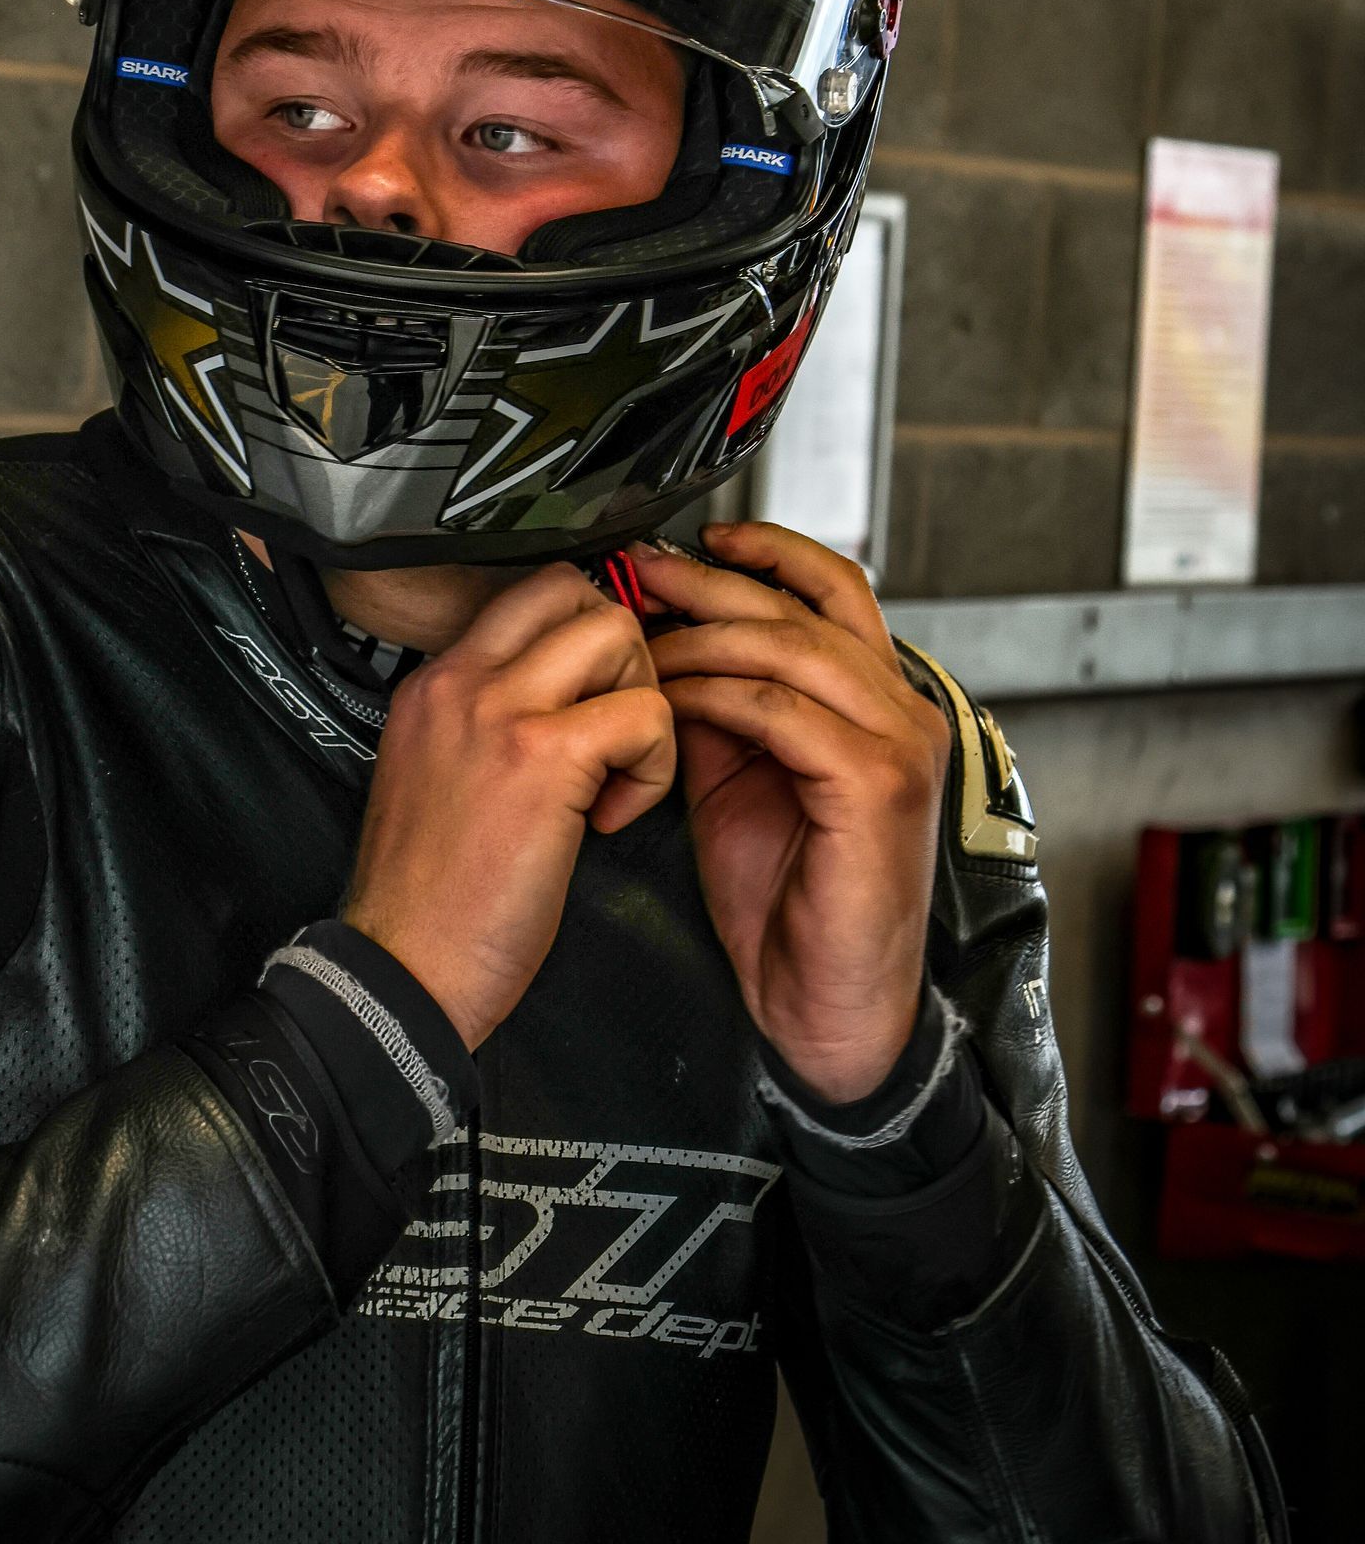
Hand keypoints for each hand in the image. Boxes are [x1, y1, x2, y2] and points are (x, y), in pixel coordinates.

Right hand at [342, 565, 676, 1049]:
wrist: (399, 972)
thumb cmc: (428, 901)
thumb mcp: (437, 779)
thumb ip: (486, 726)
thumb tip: (562, 703)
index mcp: (435, 685)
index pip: (528, 597)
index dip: (585, 638)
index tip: (597, 702)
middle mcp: (460, 681)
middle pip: (575, 590)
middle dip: (623, 654)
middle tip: (617, 730)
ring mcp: (497, 711)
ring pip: (616, 632)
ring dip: (643, 700)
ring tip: (616, 774)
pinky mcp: (541, 757)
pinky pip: (643, 714)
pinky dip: (652, 766)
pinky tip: (611, 818)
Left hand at [630, 524, 950, 1104]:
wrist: (823, 1003)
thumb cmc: (787, 899)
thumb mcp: (740, 774)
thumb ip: (721, 702)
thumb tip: (665, 635)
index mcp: (877, 698)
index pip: (833, 587)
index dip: (767, 550)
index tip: (696, 539)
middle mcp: (903, 709)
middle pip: (802, 608)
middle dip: (711, 585)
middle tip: (640, 575)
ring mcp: (899, 745)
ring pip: (791, 651)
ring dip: (703, 640)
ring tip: (641, 647)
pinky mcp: (877, 786)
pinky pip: (783, 713)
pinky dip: (717, 700)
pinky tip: (669, 706)